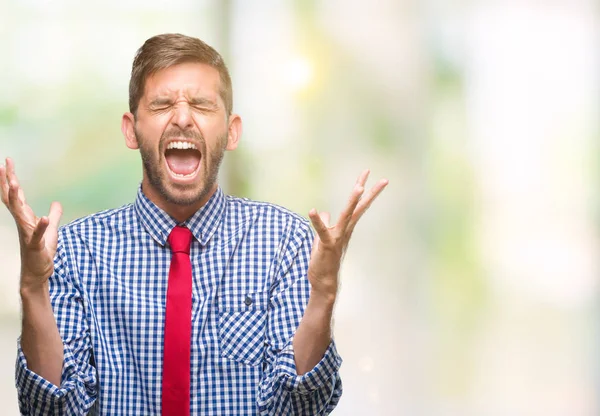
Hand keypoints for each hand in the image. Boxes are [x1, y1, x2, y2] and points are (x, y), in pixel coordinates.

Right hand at [0, 158, 61, 293]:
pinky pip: (38, 235)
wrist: (39, 272)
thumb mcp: (52, 230)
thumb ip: (54, 216)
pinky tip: (43, 218)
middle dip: (7, 182)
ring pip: (19, 213)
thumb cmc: (42, 251)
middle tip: (3, 165)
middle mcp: (23, 223)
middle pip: (12, 199)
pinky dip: (41, 226)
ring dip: (16, 199)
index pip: (16, 195)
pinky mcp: (36, 245)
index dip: (10, 179)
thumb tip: (56, 203)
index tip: (6, 162)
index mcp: (25, 218)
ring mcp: (27, 234)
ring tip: (14, 183)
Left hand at [307, 169, 387, 299]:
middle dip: (370, 192)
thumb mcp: (321, 239)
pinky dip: (317, 221)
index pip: (356, 207)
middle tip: (384, 179)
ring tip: (359, 187)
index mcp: (345, 228)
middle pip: (359, 208)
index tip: (369, 175)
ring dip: (353, 201)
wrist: (324, 284)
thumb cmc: (324, 262)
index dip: (363, 190)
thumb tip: (324, 212)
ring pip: (346, 216)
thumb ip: (324, 225)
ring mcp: (337, 237)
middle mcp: (344, 231)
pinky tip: (312, 210)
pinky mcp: (327, 244)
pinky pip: (321, 230)